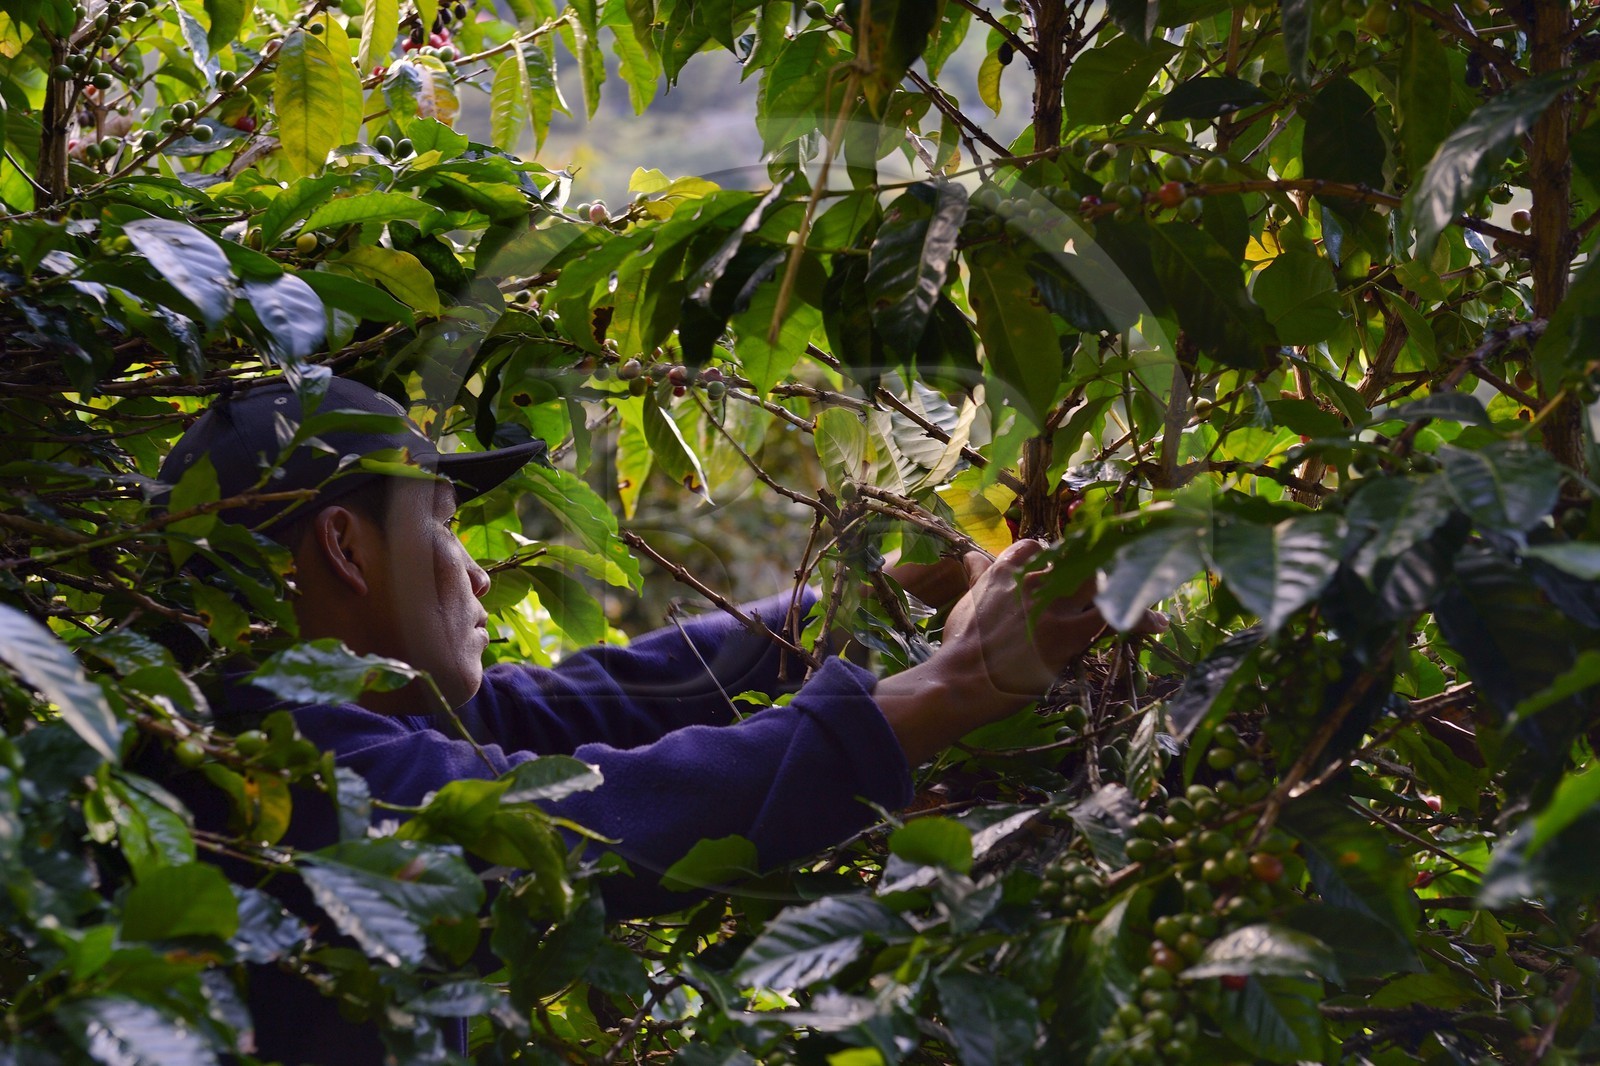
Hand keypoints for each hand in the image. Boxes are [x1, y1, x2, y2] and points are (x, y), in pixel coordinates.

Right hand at [873, 539, 1165, 764]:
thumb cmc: (962, 645)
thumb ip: (978, 575)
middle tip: (1123, 569)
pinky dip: (1139, 620)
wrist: (963, 680)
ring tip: (1150, 590)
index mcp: (1008, 569)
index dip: (1057, 554)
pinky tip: (1159, 624)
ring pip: (1102, 582)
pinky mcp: (1069, 634)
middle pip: (1080, 556)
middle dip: (1102, 560)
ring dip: (1127, 585)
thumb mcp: (967, 600)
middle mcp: (1035, 580)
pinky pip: (1112, 618)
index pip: (1039, 546)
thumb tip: (973, 555)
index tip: (1071, 563)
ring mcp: (1054, 605)